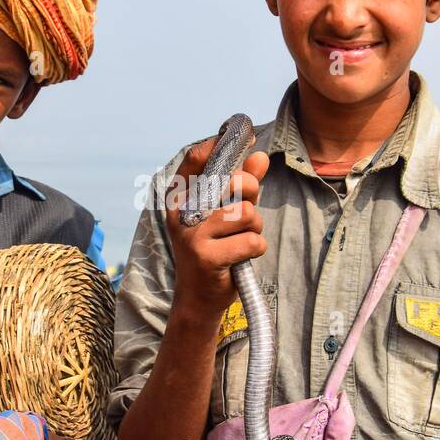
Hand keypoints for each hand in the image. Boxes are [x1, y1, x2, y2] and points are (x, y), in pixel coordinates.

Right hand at [164, 134, 269, 321]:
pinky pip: (252, 241)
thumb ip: (241, 187)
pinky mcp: (206, 257)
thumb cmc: (214, 251)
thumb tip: (260, 156)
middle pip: (232, 181)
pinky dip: (255, 250)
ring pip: (246, 213)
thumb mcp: (225, 216)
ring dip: (254, 229)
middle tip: (245, 214)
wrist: (198, 299)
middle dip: (250, 193)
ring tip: (240, 242)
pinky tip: (240, 259)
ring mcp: (191, 235)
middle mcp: (181, 213)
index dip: (223, 145)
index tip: (248, 141)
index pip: (196, 159)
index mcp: (180, 198)